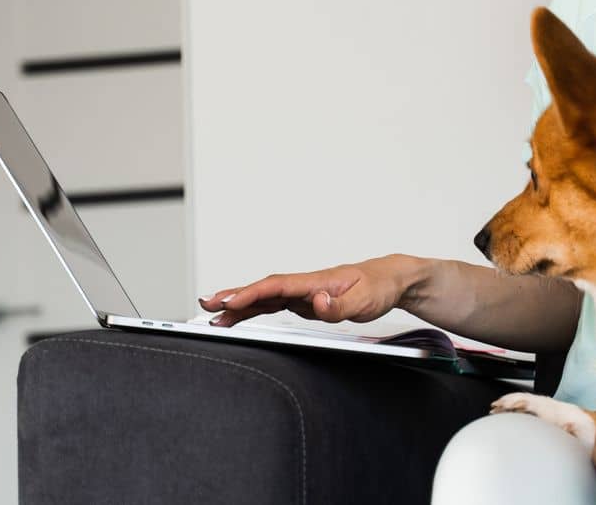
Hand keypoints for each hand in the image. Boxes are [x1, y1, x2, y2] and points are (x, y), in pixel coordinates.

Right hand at [196, 254, 420, 326]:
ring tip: (212, 314)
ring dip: (238, 304)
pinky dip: (252, 309)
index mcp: (316, 281)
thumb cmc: (377, 287)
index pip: (277, 286)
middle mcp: (304, 284)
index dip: (252, 293)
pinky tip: (237, 316)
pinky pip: (272, 304)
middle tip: (206, 304)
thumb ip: (339, 305)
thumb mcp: (365, 301)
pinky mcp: (303, 301)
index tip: (230, 301)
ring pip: (264, 297)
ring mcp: (302, 293)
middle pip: (263, 289)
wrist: (389, 279)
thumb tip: (317, 303)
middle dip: (234, 295)